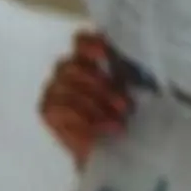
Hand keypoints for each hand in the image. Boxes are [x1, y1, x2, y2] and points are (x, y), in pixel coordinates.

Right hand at [38, 30, 130, 168]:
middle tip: (125, 107)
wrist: (111, 149)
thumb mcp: (133, 92)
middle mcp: (69, 69)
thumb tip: (142, 57)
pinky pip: (59, 107)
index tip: (104, 52)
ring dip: (96, 106)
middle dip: (101, 86)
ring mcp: (54, 88)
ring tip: (118, 123)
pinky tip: (101, 129)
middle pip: (72, 65)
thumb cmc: (124, 115)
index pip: (81, 41)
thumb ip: (130, 73)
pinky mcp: (48, 109)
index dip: (90, 44)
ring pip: (66, 87)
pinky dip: (83, 118)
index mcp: (90, 59)